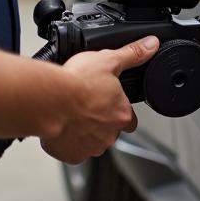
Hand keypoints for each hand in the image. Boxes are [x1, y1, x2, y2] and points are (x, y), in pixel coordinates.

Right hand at [41, 37, 159, 163]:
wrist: (48, 100)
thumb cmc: (76, 83)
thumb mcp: (108, 60)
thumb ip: (132, 54)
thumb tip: (151, 45)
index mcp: (121, 114)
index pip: (130, 120)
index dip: (120, 111)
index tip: (109, 104)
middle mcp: (109, 135)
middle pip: (109, 132)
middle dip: (100, 122)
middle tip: (86, 106)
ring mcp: (90, 147)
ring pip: (91, 142)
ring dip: (84, 132)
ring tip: (72, 114)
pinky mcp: (71, 155)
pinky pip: (72, 151)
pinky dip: (67, 142)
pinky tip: (61, 126)